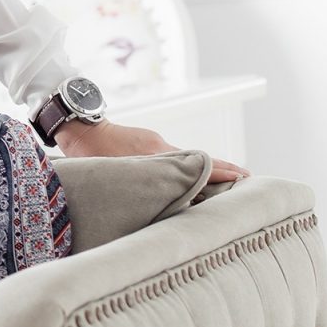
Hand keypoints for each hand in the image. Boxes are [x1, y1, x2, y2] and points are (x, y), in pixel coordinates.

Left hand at [57, 118, 248, 183]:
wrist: (77, 125)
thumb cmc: (89, 151)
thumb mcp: (113, 171)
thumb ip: (136, 184)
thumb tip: (153, 202)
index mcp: (155, 154)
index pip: (196, 163)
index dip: (221, 171)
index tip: (245, 177)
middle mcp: (160, 148)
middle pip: (199, 160)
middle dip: (224, 170)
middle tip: (250, 180)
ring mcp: (155, 145)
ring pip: (186, 160)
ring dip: (206, 169)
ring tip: (230, 182)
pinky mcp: (148, 143)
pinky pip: (172, 157)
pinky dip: (186, 167)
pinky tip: (192, 178)